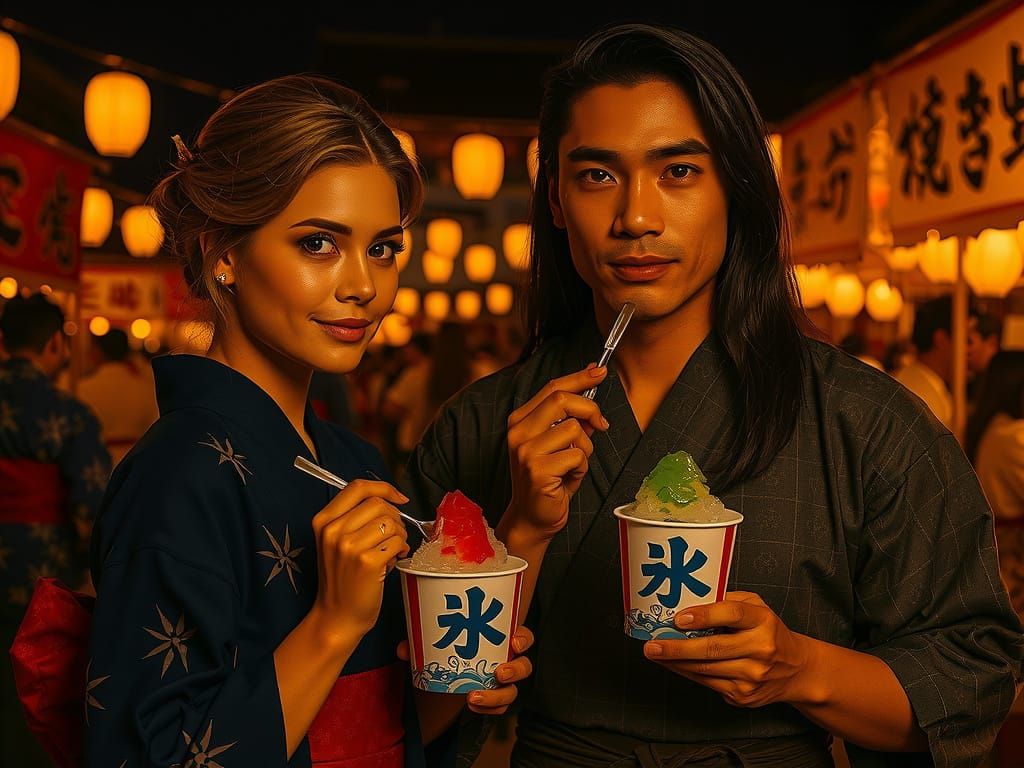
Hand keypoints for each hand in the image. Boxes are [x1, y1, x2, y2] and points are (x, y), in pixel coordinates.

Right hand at [310, 480, 409, 641]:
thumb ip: (354, 517)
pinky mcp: (367, 562)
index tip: (398, 497)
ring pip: (391, 522)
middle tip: (394, 535)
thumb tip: (390, 498)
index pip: (357, 487)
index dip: (383, 487)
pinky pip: (397, 541)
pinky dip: (401, 549)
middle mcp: (333, 530)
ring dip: (400, 535)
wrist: (337, 616)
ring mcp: (349, 546)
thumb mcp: (335, 542)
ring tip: (392, 549)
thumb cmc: (342, 579)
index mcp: (323, 520)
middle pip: (378, 503)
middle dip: (395, 517)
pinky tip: (393, 559)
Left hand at [397, 626, 534, 714]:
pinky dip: (489, 709)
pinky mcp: (494, 700)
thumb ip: (421, 643)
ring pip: (513, 691)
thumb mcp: (436, 641)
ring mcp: (503, 683)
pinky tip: (473, 706)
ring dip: (498, 695)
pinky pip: (499, 709)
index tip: (513, 642)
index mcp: (500, 639)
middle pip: (525, 666)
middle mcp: (507, 661)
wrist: (447, 673)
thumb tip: (404, 648)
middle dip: (515, 670)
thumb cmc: (451, 647)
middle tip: (498, 672)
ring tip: (475, 696)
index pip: (523, 636)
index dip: (523, 639)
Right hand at [504, 366, 608, 541]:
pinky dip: (582, 467)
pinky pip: (577, 455)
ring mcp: (526, 451)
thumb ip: (569, 420)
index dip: (579, 377)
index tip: (599, 370)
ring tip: (574, 464)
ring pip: (574, 429)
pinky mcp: (538, 470)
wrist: (532, 517)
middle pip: (562, 400)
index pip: (551, 388)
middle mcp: (519, 432)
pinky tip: (570, 478)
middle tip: (600, 425)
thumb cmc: (549, 480)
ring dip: (585, 448)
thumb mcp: (557, 444)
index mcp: (520, 421)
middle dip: (589, 409)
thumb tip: (591, 395)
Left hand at [642, 592, 813, 707]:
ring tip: (655, 653)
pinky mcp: (743, 695)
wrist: (796, 670)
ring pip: (705, 670)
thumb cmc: (768, 631)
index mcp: (763, 620)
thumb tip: (689, 601)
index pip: (732, 614)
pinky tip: (672, 664)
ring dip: (675, 662)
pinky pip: (707, 683)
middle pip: (713, 648)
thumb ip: (727, 600)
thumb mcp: (756, 607)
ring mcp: (752, 676)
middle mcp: (760, 649)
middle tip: (651, 645)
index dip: (703, 616)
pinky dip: (686, 673)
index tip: (678, 618)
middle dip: (677, 647)